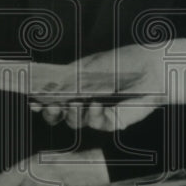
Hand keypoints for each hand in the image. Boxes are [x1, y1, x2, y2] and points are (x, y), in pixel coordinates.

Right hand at [29, 39, 185, 130]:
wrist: (152, 67)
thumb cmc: (121, 62)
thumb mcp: (88, 68)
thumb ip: (65, 80)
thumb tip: (41, 90)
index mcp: (76, 87)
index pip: (53, 98)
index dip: (41, 102)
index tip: (32, 101)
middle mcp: (85, 102)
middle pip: (59, 116)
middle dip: (53, 113)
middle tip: (52, 107)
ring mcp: (99, 114)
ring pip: (76, 121)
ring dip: (74, 112)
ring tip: (82, 102)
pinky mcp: (114, 121)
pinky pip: (98, 123)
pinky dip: (95, 114)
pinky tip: (97, 104)